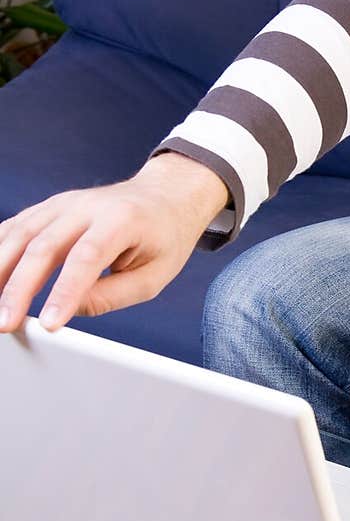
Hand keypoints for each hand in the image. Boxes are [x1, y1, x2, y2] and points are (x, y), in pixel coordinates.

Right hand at [0, 152, 228, 332]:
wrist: (162, 196)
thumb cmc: (163, 237)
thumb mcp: (155, 274)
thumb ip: (113, 295)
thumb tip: (73, 310)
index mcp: (121, 220)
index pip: (85, 257)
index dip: (64, 291)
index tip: (49, 324)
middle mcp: (85, 206)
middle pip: (43, 246)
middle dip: (19, 289)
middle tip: (5, 323)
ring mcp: (61, 204)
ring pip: (20, 234)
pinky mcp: (46, 209)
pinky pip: (14, 228)